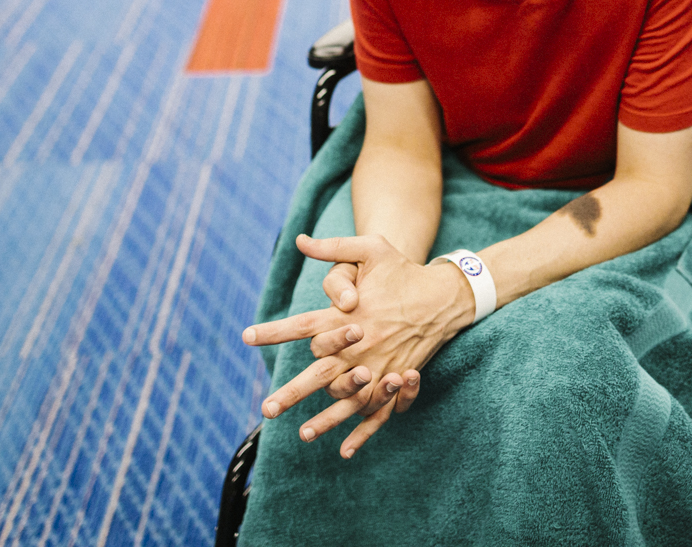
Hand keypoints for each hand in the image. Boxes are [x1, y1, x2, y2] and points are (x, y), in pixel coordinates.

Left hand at [243, 234, 474, 456]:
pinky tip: (346, 450)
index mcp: (350, 315)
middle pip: (319, 373)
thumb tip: (300, 241)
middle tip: (267, 408)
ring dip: (324, 418)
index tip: (247, 336)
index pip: (303, 325)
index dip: (274, 331)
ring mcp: (379, 365)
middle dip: (292, 392)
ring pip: (346, 398)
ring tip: (301, 434)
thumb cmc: (403, 271)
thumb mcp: (371, 248)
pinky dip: (362, 432)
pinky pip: (376, 410)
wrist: (444, 295)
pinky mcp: (394, 379)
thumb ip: (334, 247)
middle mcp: (361, 344)